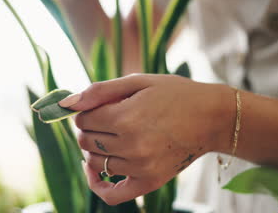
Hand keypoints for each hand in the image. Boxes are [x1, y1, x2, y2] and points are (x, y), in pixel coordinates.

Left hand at [59, 74, 234, 204]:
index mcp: (125, 117)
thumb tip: (66, 103)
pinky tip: (95, 172)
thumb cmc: (175, 94)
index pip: (83, 119)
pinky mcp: (149, 182)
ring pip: (94, 163)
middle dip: (89, 128)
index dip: (87, 111)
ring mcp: (140, 167)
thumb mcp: (138, 82)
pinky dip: (98, 185)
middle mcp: (131, 145)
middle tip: (106, 119)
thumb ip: (99, 91)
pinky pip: (112, 195)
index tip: (100, 107)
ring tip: (110, 137)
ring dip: (95, 150)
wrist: (212, 117)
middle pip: (86, 141)